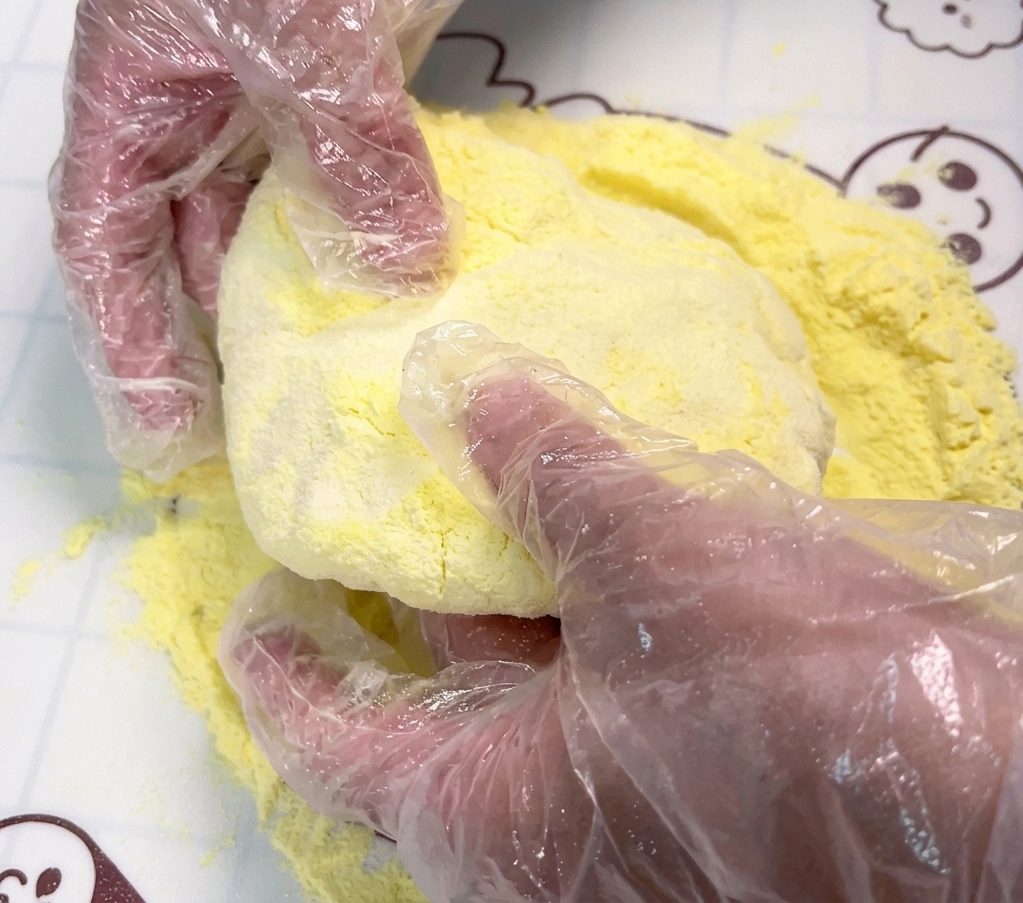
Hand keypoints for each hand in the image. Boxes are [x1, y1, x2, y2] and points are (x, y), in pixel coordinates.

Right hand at [50, 0, 559, 479]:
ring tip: (338, 380)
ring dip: (309, 298)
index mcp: (136, 90)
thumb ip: (340, 138)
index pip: (110, 241)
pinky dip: (376, 236)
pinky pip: (356, 183)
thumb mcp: (294, 8)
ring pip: (282, 226)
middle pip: (195, 252)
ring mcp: (280, 100)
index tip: (163, 426)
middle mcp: (202, 108)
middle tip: (261, 430)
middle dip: (220, 342)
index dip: (129, 339)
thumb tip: (391, 266)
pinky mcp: (353, 88)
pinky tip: (405, 286)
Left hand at [221, 321, 1022, 901]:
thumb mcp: (654, 569)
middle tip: (379, 487)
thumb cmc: (799, 708)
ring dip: (509, 572)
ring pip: (531, 666)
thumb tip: (465, 384)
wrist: (992, 794)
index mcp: (489, 811)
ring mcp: (623, 789)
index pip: (331, 743)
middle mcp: (542, 820)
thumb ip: (549, 473)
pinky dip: (586, 581)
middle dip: (408, 590)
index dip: (279, 671)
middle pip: (436, 690)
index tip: (255, 603)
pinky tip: (596, 500)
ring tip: (482, 466)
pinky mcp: (693, 748)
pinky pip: (607, 656)